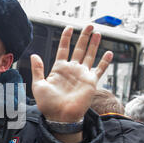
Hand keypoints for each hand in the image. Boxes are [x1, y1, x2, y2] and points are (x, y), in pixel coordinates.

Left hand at [30, 25, 112, 142]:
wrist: (60, 117)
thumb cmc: (47, 104)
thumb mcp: (38, 85)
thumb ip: (37, 70)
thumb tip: (34, 55)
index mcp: (59, 69)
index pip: (64, 49)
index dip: (66, 38)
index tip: (69, 27)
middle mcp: (72, 70)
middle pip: (79, 49)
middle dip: (84, 37)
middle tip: (89, 25)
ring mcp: (82, 75)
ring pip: (89, 55)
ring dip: (94, 44)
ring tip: (97, 33)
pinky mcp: (90, 82)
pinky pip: (99, 70)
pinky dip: (105, 62)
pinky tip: (109, 53)